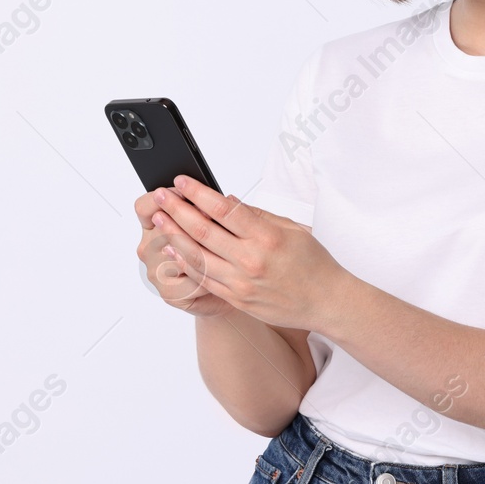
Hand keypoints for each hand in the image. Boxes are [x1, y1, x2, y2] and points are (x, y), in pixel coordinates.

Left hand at [153, 175, 347, 330]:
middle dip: (177, 210)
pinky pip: (204, 278)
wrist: (325, 301)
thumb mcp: (292, 229)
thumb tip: (226, 200)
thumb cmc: (313, 264)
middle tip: (161, 196)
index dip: (198, 193)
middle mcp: (251, 260)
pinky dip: (185, 262)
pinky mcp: (236, 299)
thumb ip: (257, 215)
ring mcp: (241, 282)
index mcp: (267, 237)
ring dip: (174, 235)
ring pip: (197, 256)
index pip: (223, 209)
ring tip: (159, 219)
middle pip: (203, 231)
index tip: (182, 181)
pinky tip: (173, 249)